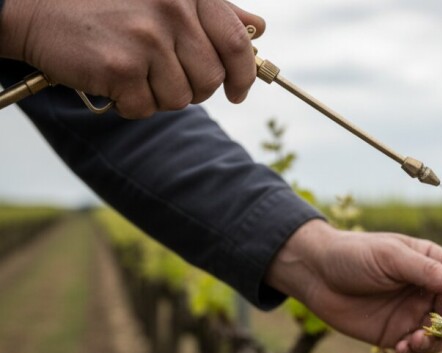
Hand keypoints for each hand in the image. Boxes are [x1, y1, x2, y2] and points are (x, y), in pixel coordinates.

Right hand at [0, 0, 264, 117]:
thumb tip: (259, 27)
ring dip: (160, 96)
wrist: (36, 8)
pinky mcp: (121, 68)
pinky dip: (131, 105)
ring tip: (134, 72)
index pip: (238, 44)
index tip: (237, 91)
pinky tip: (114, 82)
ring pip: (181, 98)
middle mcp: (173, 12)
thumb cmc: (107, 4)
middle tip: (165, 77)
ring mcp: (147, 40)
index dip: (243, 75)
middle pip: (211, 79)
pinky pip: (146, 109)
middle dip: (193, 88)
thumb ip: (214, 12)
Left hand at [265, 220, 441, 352]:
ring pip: (441, 337)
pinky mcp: (395, 335)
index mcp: (432, 264)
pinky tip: (399, 349)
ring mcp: (413, 314)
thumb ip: (426, 272)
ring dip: (434, 344)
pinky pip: (417, 352)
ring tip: (410, 342)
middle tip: (437, 331)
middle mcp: (428, 290)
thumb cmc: (354, 255)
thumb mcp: (391, 257)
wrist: (314, 274)